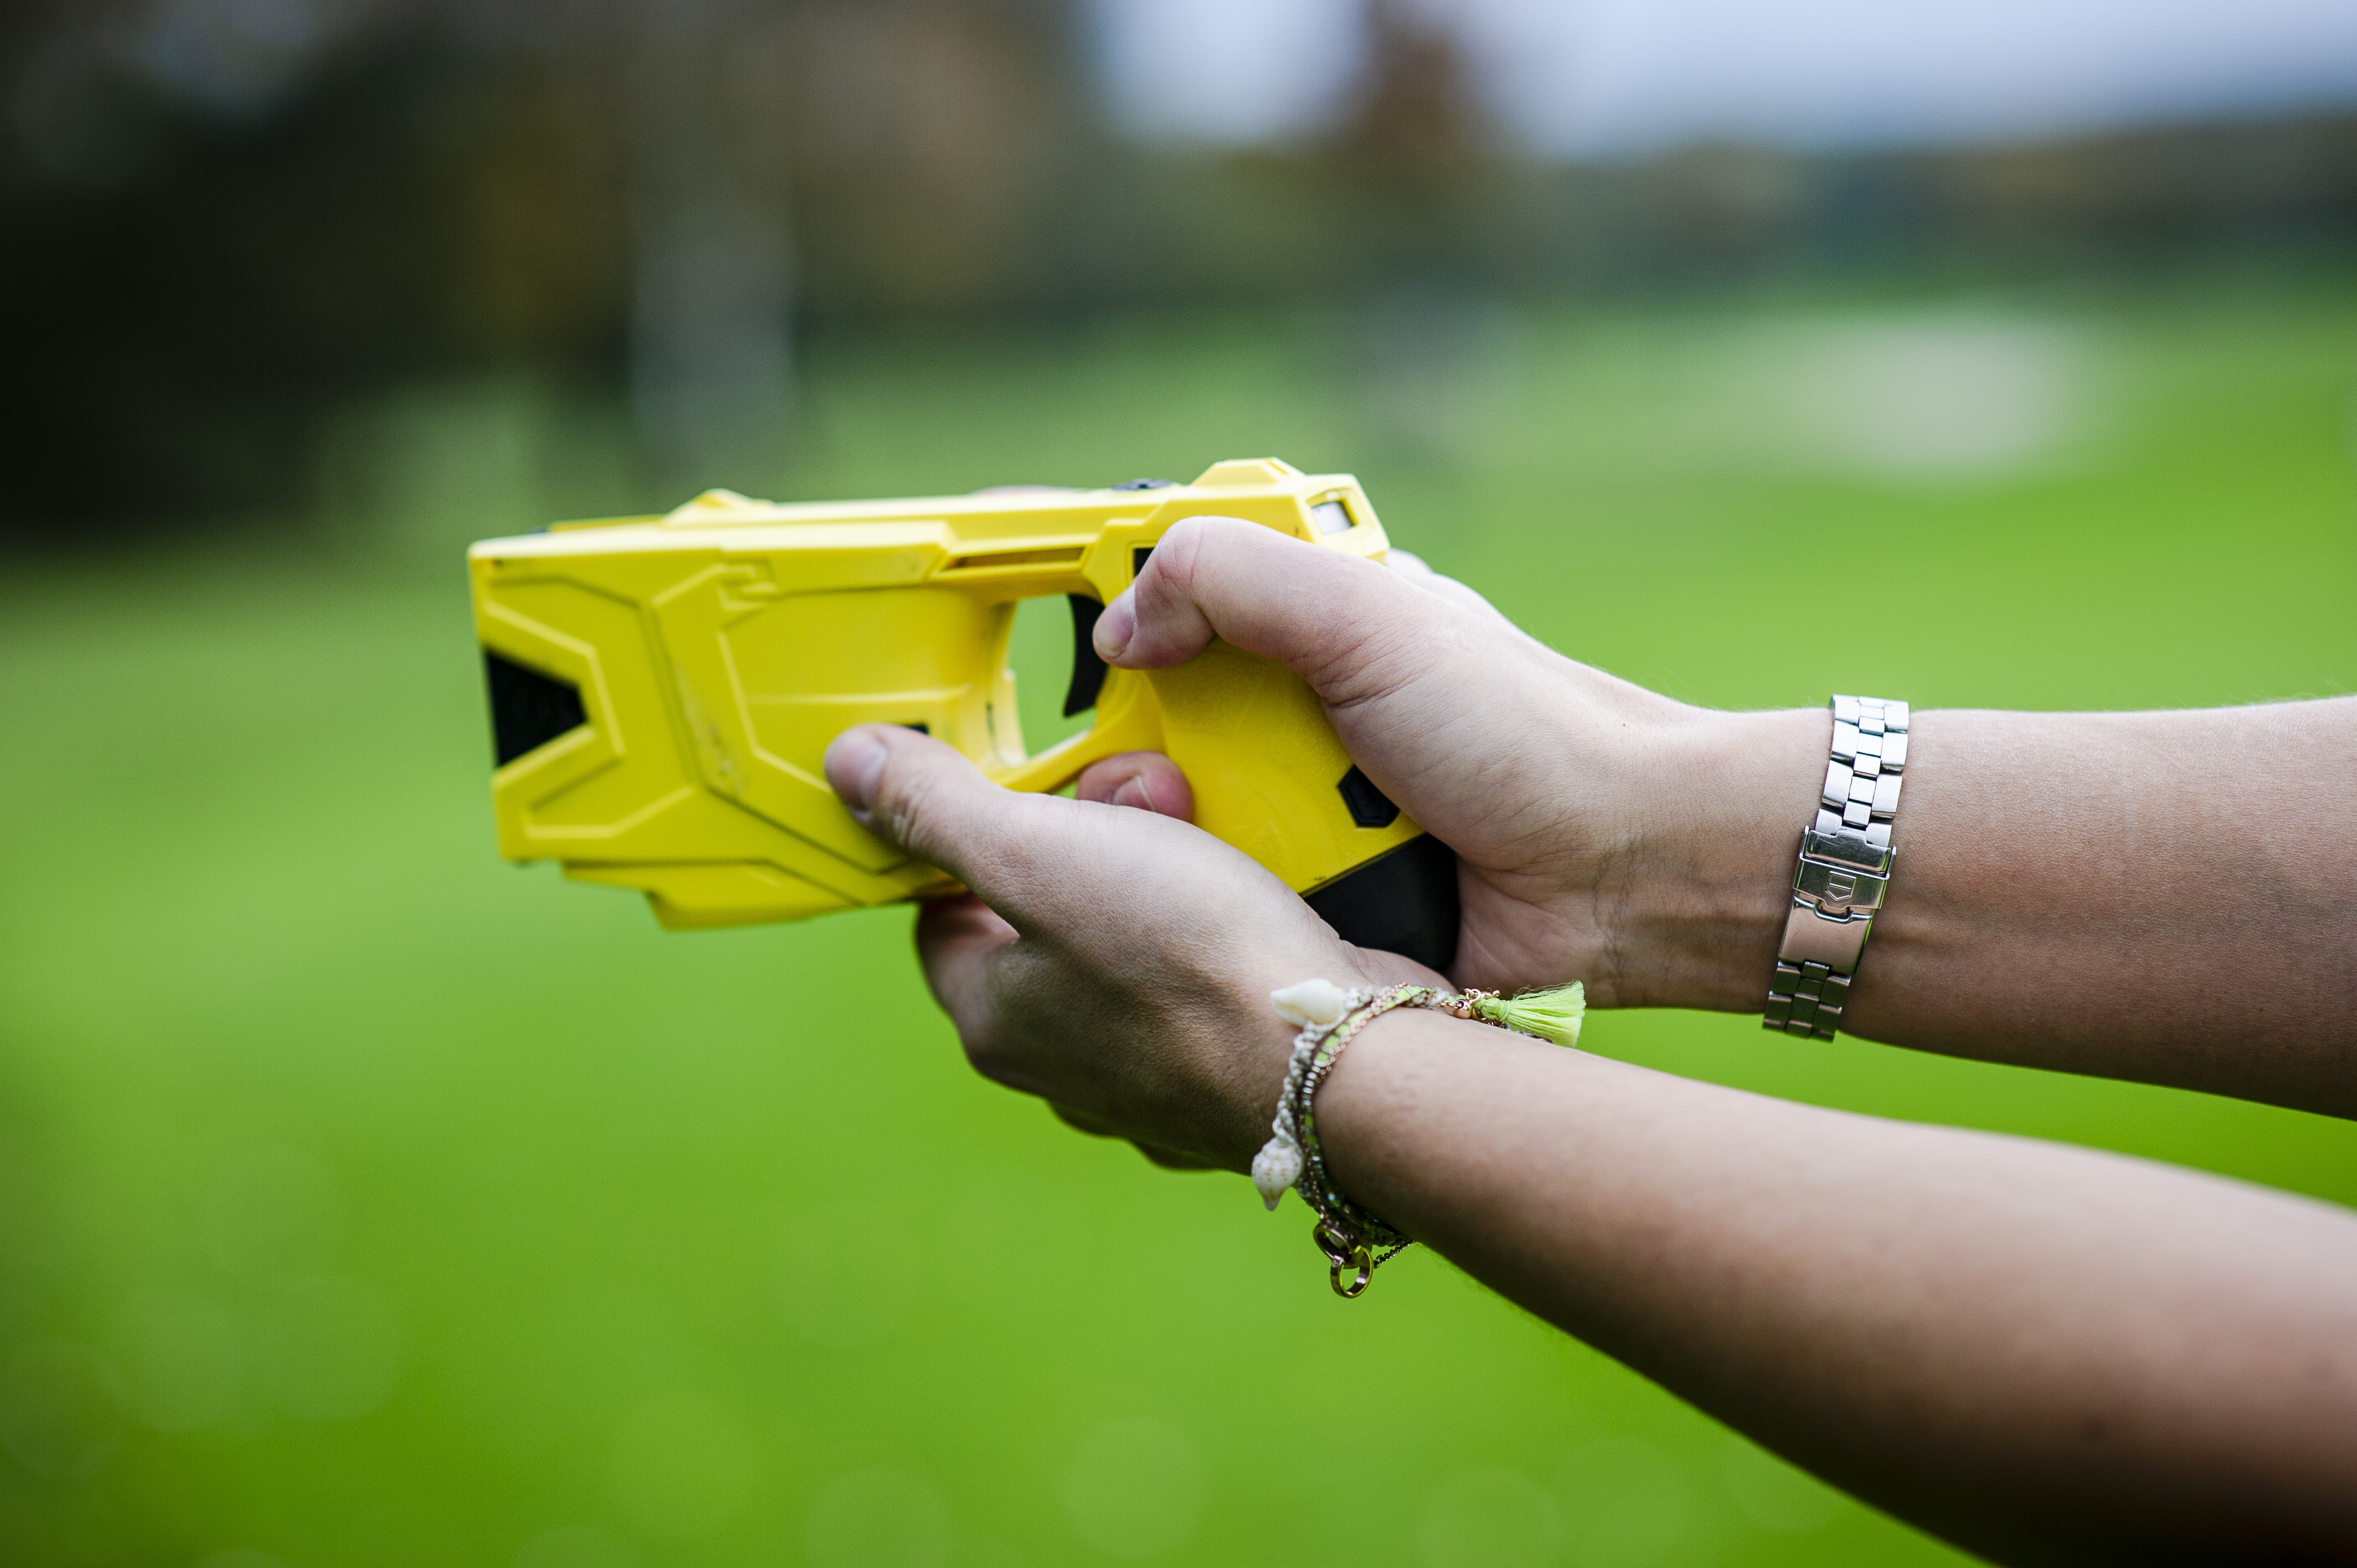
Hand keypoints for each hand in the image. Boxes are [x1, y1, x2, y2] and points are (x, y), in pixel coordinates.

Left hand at [821, 723, 1443, 1168]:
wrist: (1347, 1062)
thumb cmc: (1191, 965)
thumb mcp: (1039, 852)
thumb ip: (938, 808)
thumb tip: (848, 767)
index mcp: (995, 1020)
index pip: (941, 916)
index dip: (970, 839)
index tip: (1026, 789)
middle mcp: (1062, 1066)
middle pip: (1042, 923)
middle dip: (1087, 841)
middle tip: (1134, 801)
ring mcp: (1151, 1078)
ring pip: (1130, 946)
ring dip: (1160, 873)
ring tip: (1203, 834)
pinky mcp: (1231, 1070)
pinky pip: (1206, 976)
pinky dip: (1223, 925)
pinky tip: (1256, 893)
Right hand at [1088, 517, 1825, 1009]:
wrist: (1622, 874)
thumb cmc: (1522, 732)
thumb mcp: (1368, 618)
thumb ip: (1233, 581)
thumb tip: (1118, 627)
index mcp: (1309, 628)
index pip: (1168, 608)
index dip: (1119, 632)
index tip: (1094, 665)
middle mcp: (1297, 717)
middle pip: (1148, 728)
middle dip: (1138, 761)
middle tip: (1164, 784)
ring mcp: (1305, 814)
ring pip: (1178, 826)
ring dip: (1190, 840)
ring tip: (1225, 851)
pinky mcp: (1319, 902)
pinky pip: (1234, 904)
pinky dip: (1235, 905)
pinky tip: (1250, 909)